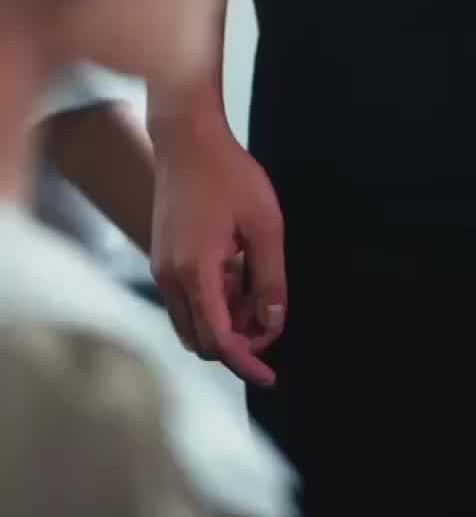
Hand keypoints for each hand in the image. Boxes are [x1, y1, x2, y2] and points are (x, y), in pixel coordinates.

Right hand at [151, 118, 286, 387]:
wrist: (187, 140)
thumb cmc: (229, 175)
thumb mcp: (264, 224)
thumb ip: (271, 278)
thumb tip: (273, 323)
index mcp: (196, 273)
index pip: (219, 341)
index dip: (246, 363)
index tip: (270, 376)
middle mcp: (170, 279)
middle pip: (201, 341)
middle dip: (237, 344)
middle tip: (270, 324)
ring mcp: (161, 269)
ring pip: (190, 324)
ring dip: (222, 326)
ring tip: (256, 301)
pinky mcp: (162, 258)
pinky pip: (184, 302)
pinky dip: (210, 306)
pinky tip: (237, 282)